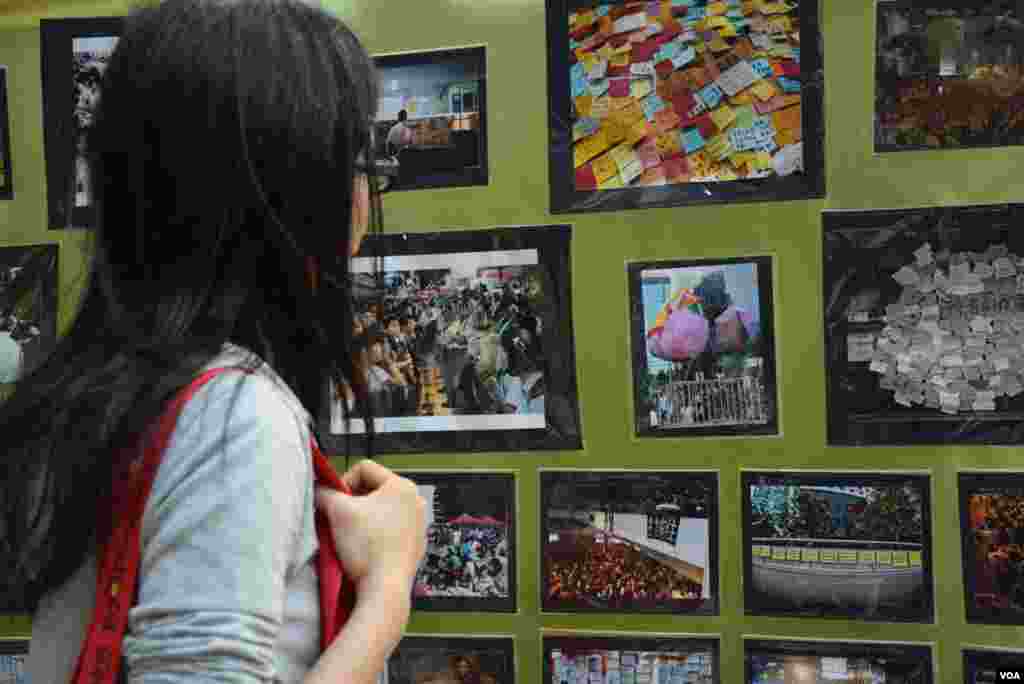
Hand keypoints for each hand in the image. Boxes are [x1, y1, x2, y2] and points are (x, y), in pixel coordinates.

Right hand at [314, 460, 427, 592]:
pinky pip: (388, 531)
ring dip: (361, 520)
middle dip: (352, 503)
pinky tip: (362, 549)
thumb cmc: (368, 547)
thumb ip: (324, 493)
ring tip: (349, 535)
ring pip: (380, 512)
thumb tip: (319, 491)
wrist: (384, 587)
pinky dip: (373, 535)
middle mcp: (415, 502)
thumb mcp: (337, 510)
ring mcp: (417, 525)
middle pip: (374, 490)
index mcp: (402, 486)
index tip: (334, 500)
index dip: (343, 481)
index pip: (365, 468)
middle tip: (339, 518)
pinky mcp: (413, 545)